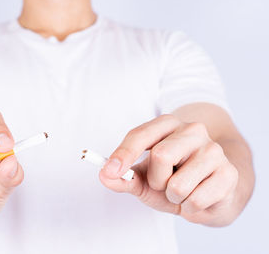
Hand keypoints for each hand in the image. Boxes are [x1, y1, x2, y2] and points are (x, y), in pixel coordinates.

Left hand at [99, 115, 238, 225]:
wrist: (213, 192)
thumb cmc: (174, 179)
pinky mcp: (229, 173)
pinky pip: (196, 200)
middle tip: (165, 184)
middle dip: (156, 180)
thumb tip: (104, 176)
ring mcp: (214, 150)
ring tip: (183, 191)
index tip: (109, 171)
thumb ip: (124, 178)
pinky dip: (190, 208)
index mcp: (168, 125)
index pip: (140, 134)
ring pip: (178, 184)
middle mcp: (193, 130)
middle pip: (160, 156)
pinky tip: (199, 198)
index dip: (123, 154)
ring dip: (174, 197)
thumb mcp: (146, 179)